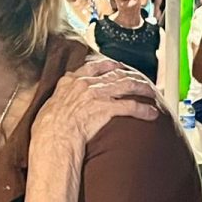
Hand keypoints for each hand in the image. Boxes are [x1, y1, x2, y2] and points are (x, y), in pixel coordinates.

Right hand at [33, 58, 159, 151]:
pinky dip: (144, 110)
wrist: (53, 136)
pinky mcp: (107, 108)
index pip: (93, 66)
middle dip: (131, 76)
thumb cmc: (48, 128)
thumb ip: (61, 98)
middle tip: (141, 79)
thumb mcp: (50, 106)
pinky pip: (131, 106)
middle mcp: (85, 84)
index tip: (116, 65)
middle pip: (115, 74)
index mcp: (70, 81)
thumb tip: (61, 103)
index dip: (108, 65)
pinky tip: (153, 114)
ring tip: (152, 93)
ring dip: (142, 88)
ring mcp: (97, 95)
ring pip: (126, 85)